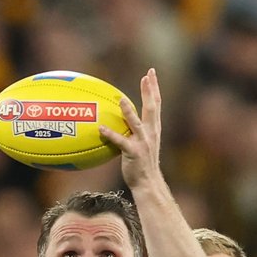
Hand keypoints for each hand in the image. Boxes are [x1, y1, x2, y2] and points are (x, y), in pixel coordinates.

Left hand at [100, 68, 161, 191]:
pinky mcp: (133, 153)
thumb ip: (135, 130)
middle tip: (146, 75)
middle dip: (149, 91)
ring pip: (136, 124)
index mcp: (154, 129)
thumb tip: (122, 119)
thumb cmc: (142, 165)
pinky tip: (101, 128)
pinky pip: (120, 142)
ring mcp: (143, 143)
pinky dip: (111, 135)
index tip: (151, 73)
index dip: (154, 88)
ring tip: (121, 100)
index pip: (156, 104)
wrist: (148, 183)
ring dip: (128, 112)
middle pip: (151, 108)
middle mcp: (151, 133)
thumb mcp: (142, 144)